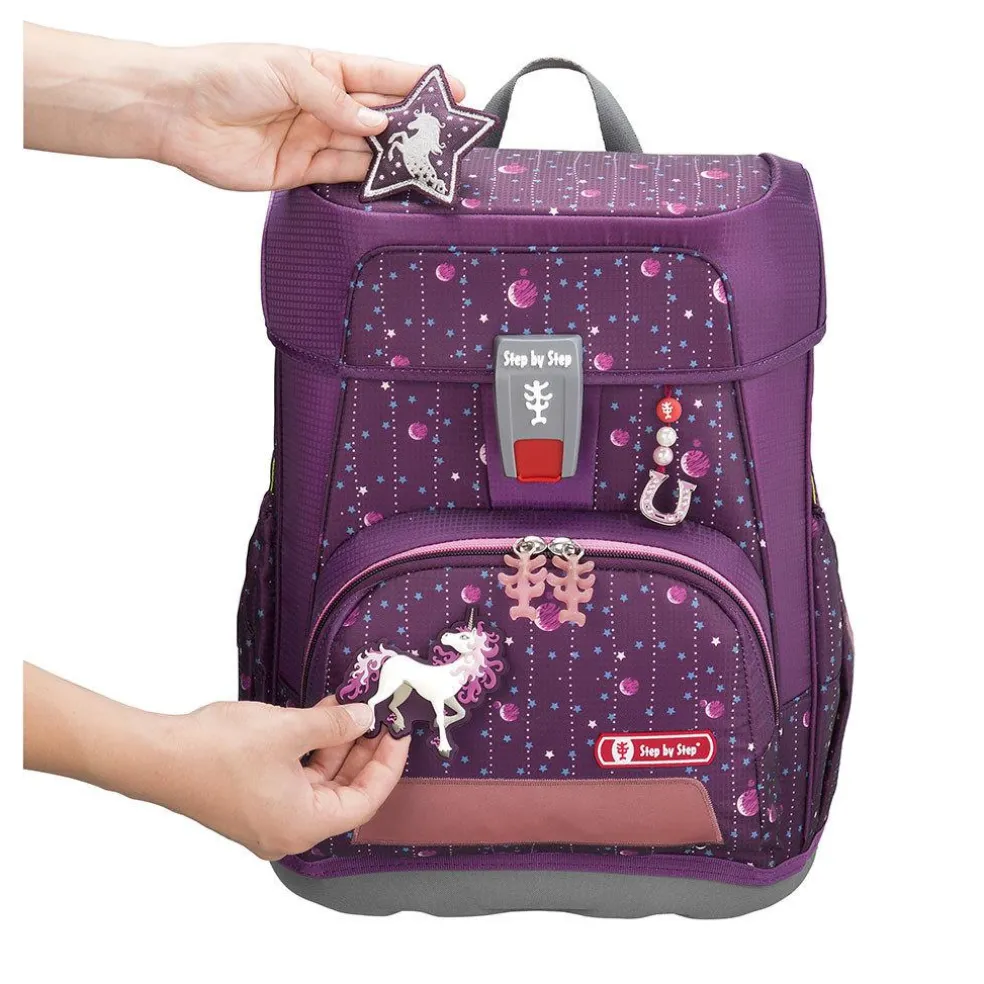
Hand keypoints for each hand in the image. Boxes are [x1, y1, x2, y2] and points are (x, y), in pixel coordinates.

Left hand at [23, 25, 465, 190]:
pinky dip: (367, 179)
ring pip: (366, 149)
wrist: (175, 112)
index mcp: (323, 68)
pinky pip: (343, 175)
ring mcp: (313, 137)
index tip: (453, 87)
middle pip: (380, 115)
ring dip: (395, 156)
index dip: (417, 80)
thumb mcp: (288, 71)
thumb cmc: (223, 74)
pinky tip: (390, 181)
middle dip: (414, 123)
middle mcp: (323, 103)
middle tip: (449, 135)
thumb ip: (336, 100)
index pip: (381, 74)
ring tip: (428, 163)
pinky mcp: (300, 171)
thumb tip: (378, 122)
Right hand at [23, 665, 408, 858]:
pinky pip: (295, 775)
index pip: (364, 801)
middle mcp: (288, 829)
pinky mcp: (253, 799)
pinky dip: (311, 747)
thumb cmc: (216, 751)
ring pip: (319, 781)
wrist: (157, 756)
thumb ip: (334, 725)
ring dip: (336, 743)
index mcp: (302, 825)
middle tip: (382, 718)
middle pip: (343, 792)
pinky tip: (320, 714)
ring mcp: (269, 815)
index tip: (401, 735)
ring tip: (351, 707)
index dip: (387, 765)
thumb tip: (362, 716)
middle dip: (364, 751)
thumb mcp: (289, 730)